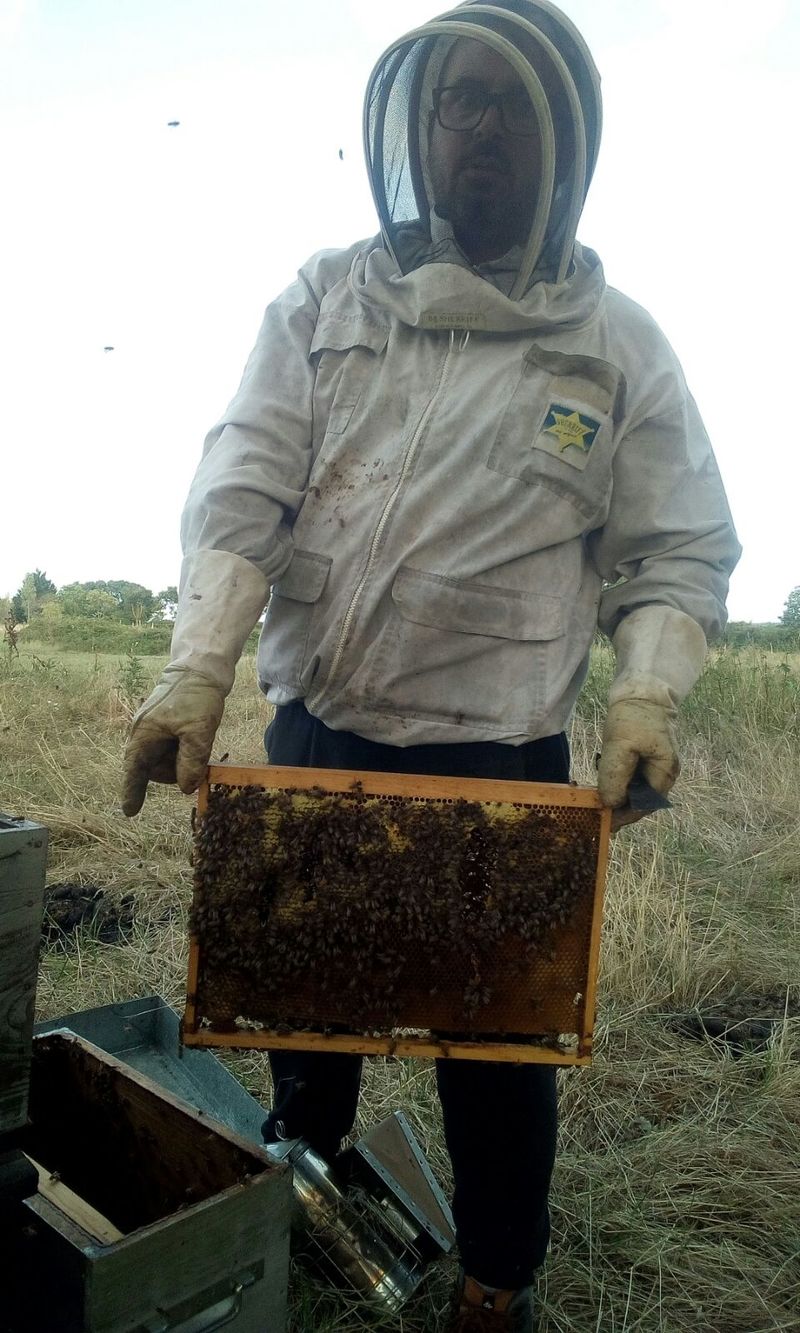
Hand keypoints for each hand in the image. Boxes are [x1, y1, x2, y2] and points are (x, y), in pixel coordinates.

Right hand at [121, 668, 224, 815]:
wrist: (201, 667)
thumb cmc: (196, 697)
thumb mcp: (198, 731)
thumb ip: (190, 762)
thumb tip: (185, 789)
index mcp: (144, 736)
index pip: (135, 771)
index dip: (132, 792)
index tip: (130, 812)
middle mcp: (144, 735)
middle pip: (155, 770)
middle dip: (174, 772)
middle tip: (197, 757)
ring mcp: (155, 730)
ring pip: (166, 761)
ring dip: (182, 761)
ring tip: (199, 742)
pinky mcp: (167, 727)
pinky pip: (173, 749)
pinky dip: (185, 752)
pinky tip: (198, 740)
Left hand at [597, 697, 678, 808]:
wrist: (641, 690)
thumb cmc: (633, 716)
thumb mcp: (621, 745)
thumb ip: (616, 776)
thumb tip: (611, 804)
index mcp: (665, 773)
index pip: (644, 807)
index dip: (623, 817)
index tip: (603, 823)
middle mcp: (664, 774)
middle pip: (640, 801)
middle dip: (618, 806)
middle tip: (595, 810)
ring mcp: (656, 766)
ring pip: (634, 790)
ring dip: (616, 793)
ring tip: (597, 794)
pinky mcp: (646, 758)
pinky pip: (631, 778)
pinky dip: (617, 780)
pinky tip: (604, 774)